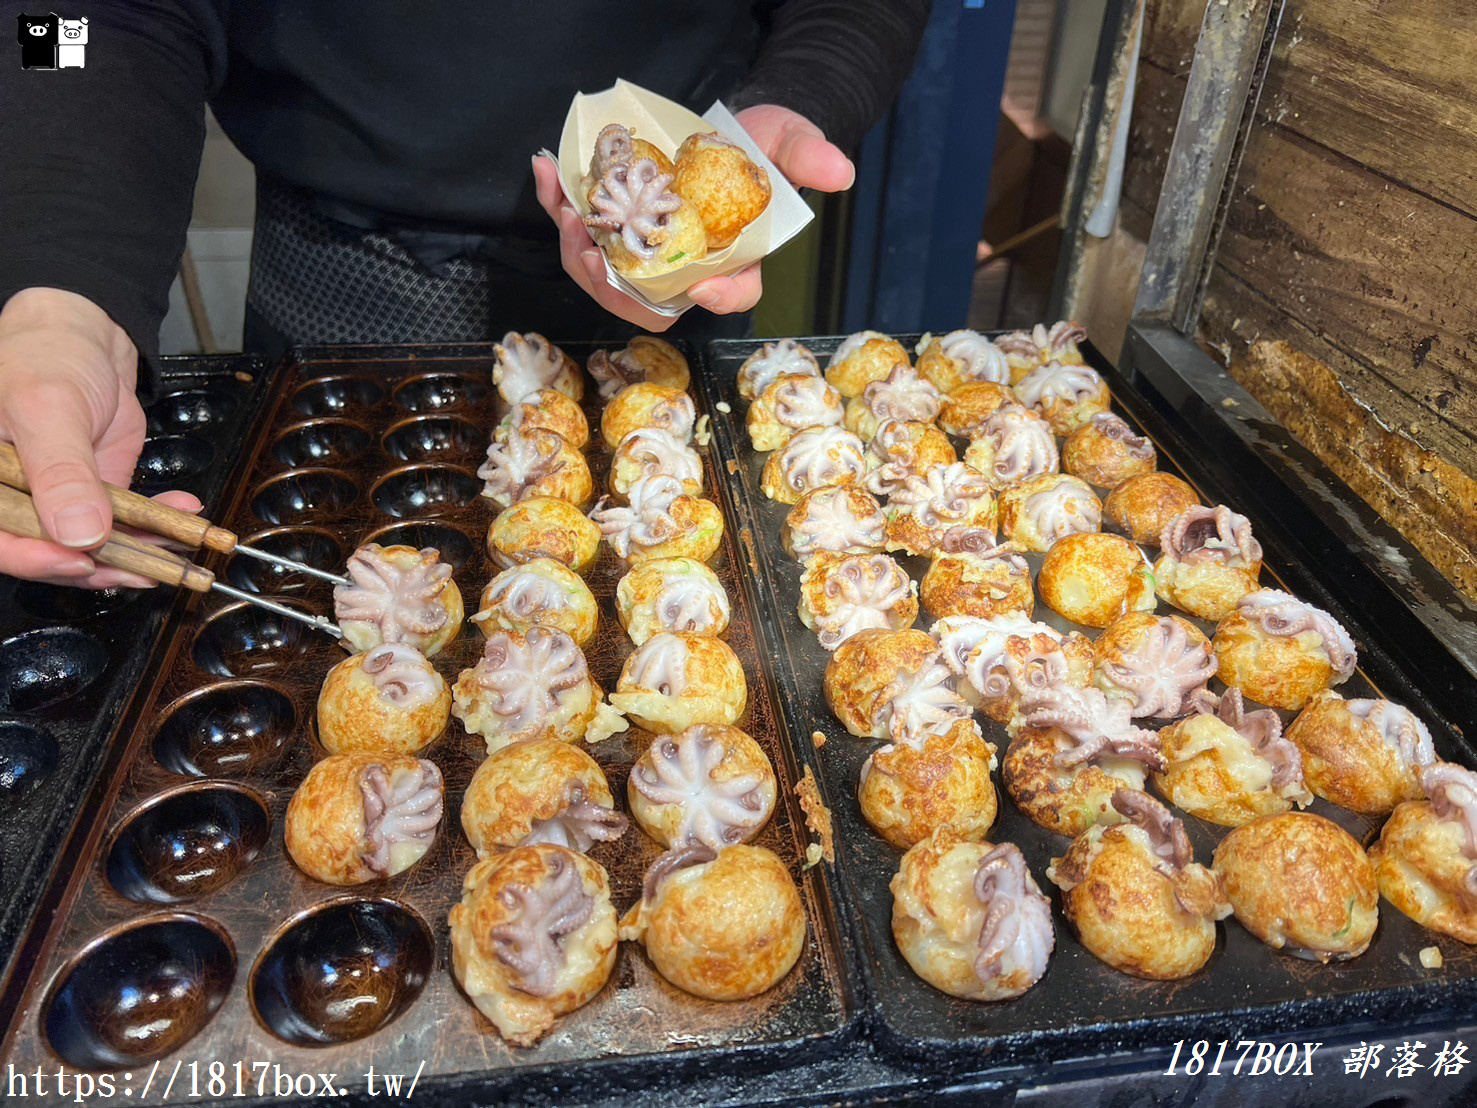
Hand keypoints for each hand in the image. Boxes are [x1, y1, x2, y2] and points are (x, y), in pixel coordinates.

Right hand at [0, 288, 200, 588]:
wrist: (83, 336)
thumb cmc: (43, 356)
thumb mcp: (46, 408)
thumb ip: (61, 471)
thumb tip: (77, 530)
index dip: (33, 559)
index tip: (79, 562)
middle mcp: (10, 496)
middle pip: (44, 550)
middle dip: (97, 564)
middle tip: (139, 567)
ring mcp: (54, 499)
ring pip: (89, 545)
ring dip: (135, 552)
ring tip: (171, 551)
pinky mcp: (92, 495)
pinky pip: (120, 523)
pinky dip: (154, 526)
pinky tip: (180, 517)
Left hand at [532, 103, 853, 324]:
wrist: (729, 130)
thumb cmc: (765, 147)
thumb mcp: (791, 143)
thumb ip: (808, 157)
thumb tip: (841, 171)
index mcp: (734, 264)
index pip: (731, 294)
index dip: (718, 298)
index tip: (704, 287)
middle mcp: (687, 269)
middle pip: (649, 302)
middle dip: (615, 288)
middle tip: (595, 254)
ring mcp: (648, 254)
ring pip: (606, 278)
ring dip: (577, 250)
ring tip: (566, 210)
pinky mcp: (617, 228)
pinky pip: (583, 233)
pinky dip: (559, 208)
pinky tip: (547, 175)